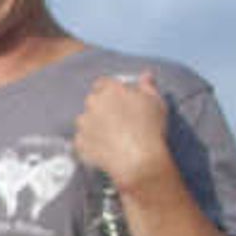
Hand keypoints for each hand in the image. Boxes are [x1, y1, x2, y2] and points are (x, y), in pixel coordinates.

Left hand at [73, 71, 175, 196]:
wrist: (138, 159)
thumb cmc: (150, 128)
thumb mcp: (156, 102)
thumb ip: (147, 86)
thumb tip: (145, 75)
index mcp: (110, 90)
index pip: (103, 84)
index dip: (109, 92)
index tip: (117, 101)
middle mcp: (93, 103)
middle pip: (93, 102)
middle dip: (101, 108)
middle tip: (116, 121)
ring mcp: (84, 123)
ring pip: (85, 121)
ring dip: (93, 125)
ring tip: (110, 138)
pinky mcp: (79, 142)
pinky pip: (82, 140)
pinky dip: (90, 144)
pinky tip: (104, 150)